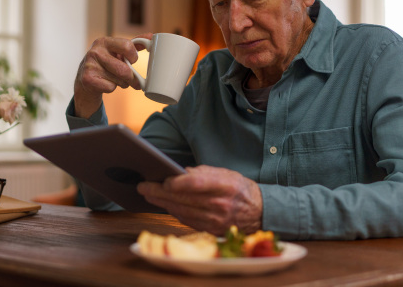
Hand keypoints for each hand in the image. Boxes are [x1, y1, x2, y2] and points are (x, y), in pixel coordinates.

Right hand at [74, 34, 152, 117]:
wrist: (84, 78)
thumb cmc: (106, 62)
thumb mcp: (118, 51)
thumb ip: (135, 43)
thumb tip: (151, 36)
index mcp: (104, 41)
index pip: (127, 46)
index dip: (134, 56)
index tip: (133, 61)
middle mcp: (95, 51)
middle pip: (124, 69)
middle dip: (132, 78)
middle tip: (135, 81)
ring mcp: (90, 65)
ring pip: (118, 80)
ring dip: (123, 83)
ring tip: (118, 80)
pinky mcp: (87, 79)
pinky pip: (110, 87)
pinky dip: (112, 88)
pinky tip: (106, 83)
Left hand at [137, 165, 262, 235]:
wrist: (259, 213)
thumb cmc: (240, 189)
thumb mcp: (226, 174)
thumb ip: (203, 173)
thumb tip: (179, 172)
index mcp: (225, 186)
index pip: (196, 184)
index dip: (177, 182)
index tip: (163, 179)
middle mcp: (220, 204)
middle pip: (183, 198)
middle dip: (159, 192)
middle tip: (143, 186)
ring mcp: (215, 220)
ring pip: (181, 211)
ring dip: (162, 202)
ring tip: (148, 194)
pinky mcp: (210, 230)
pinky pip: (186, 220)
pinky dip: (173, 211)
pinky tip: (164, 204)